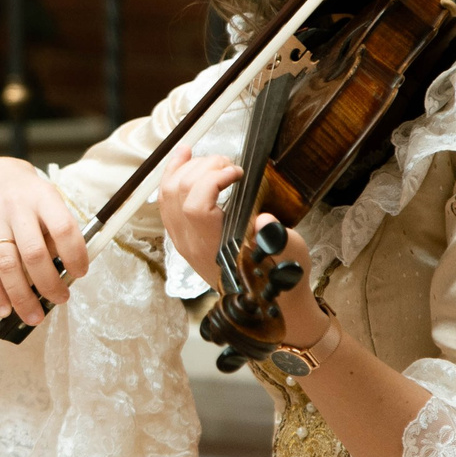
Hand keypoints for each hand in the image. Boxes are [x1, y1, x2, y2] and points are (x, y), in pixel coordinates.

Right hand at [0, 156, 89, 323]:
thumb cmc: (28, 197)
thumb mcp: (48, 201)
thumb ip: (55, 231)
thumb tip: (64, 272)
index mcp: (43, 196)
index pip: (63, 228)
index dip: (75, 254)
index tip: (80, 273)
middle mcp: (16, 205)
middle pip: (33, 252)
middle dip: (49, 283)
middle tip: (60, 299)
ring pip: (7, 264)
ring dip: (22, 296)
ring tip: (34, 316)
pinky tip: (4, 310)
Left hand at [160, 156, 327, 346]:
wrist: (266, 300)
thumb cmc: (279, 276)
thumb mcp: (289, 257)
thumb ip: (277, 239)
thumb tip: (264, 220)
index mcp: (216, 249)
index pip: (196, 206)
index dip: (213, 179)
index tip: (238, 172)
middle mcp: (192, 244)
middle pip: (179, 193)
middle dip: (203, 168)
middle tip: (230, 164)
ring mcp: (182, 240)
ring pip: (167, 194)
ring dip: (184, 168)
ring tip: (208, 156)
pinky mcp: (181, 235)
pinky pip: (166, 200)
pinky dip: (172, 175)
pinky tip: (184, 156)